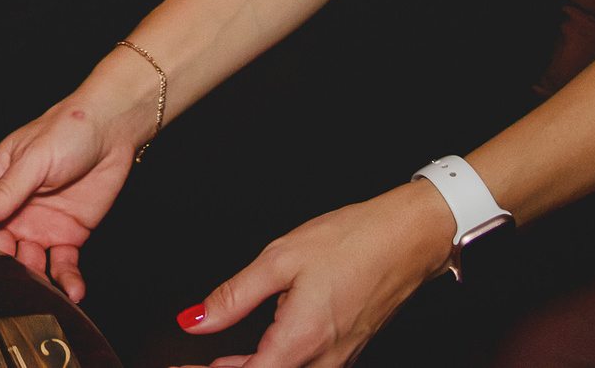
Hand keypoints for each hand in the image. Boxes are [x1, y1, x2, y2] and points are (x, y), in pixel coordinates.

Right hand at [0, 67, 156, 300]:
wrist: (113, 130)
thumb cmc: (67, 130)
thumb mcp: (32, 160)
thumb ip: (4, 192)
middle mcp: (13, 208)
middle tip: (6, 286)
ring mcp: (40, 224)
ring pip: (27, 262)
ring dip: (32, 279)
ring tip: (40, 292)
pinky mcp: (69, 235)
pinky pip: (62, 264)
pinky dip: (66, 280)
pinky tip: (71, 290)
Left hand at [174, 183, 453, 367]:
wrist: (409, 239)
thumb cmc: (354, 242)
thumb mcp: (280, 259)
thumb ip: (234, 296)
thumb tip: (196, 319)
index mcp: (301, 341)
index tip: (185, 366)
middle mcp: (325, 360)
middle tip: (200, 362)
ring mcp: (340, 359)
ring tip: (219, 361)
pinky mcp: (348, 351)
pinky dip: (275, 365)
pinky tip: (259, 353)